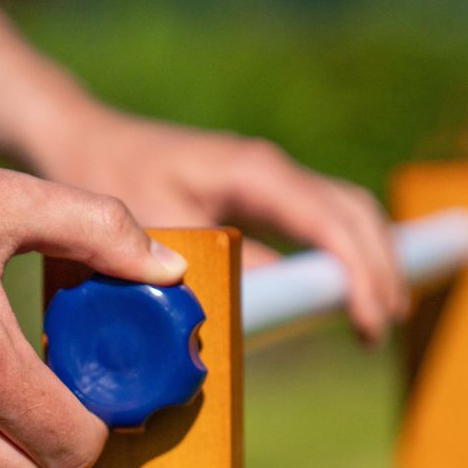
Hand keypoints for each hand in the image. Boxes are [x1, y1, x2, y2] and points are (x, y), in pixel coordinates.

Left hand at [33, 109, 406, 343]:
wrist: (85, 140)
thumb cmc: (113, 178)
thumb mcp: (157, 226)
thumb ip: (212, 263)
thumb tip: (266, 310)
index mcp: (253, 173)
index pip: (330, 224)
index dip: (359, 273)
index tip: (370, 321)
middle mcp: (271, 170)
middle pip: (354, 213)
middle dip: (380, 268)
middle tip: (382, 327)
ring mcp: (269, 179)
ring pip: (347, 212)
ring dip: (372, 260)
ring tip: (380, 316)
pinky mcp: (260, 195)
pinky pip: (322, 221)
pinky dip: (345, 254)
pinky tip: (348, 289)